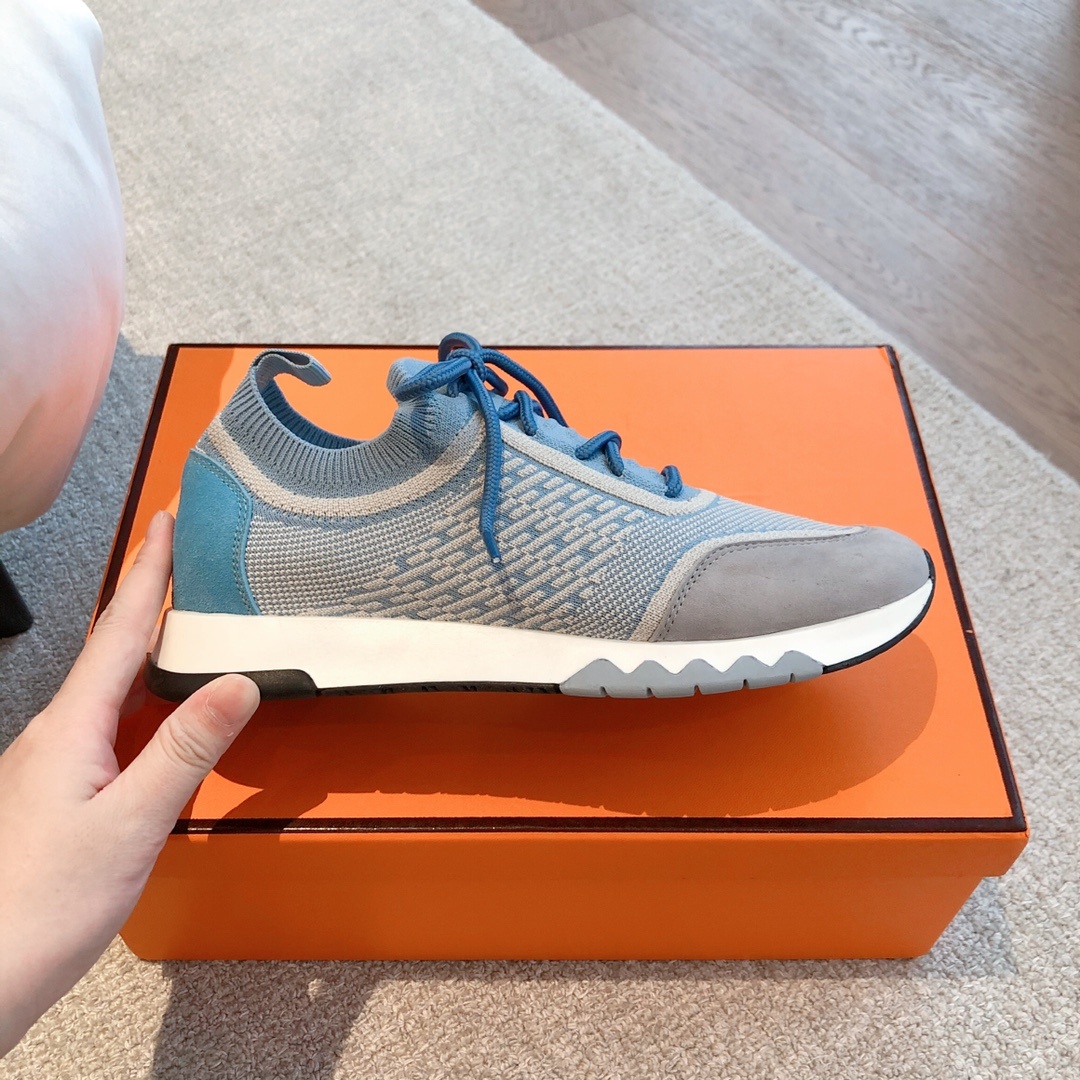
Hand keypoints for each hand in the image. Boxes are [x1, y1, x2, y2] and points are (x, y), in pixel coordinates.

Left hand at [0, 511, 259, 1055]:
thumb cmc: (43, 904)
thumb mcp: (131, 824)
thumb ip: (186, 750)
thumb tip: (238, 682)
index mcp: (71, 726)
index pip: (119, 630)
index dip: (147, 571)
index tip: (168, 518)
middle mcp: (58, 732)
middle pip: (115, 647)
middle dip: (151, 594)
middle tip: (189, 554)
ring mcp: (55, 761)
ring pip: (111, 685)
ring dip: (149, 644)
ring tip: (188, 617)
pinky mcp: (61, 788)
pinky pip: (110, 721)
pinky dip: (144, 695)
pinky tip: (162, 708)